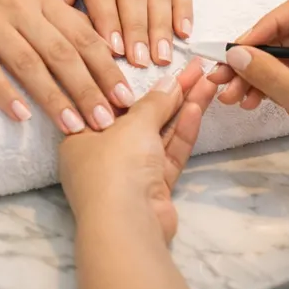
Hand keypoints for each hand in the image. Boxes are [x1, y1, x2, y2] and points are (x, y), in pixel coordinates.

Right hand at [0, 0, 132, 134]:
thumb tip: (95, 49)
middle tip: (110, 121)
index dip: (107, 67)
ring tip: (74, 127)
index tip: (127, 98)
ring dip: (54, 97)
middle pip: (62, 51)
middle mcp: (18, 6)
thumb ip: (54, 16)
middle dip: (89, 88)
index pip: (83, 34)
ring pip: (29, 62)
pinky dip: (5, 92)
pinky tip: (21, 116)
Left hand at [60, 61, 214, 242]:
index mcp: (81, 135)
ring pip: (159, 133)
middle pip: (139, 116)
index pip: (109, 100)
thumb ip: (154, 102)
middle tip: (196, 67)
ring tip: (207, 79)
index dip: (136, 80)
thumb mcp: (132, 124)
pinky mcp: (153, 189)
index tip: (159, 62)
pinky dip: (182, 131)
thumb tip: (171, 81)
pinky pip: (168, 153)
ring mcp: (129, 174)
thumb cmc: (113, 166)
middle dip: (168, 92)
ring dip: (182, 107)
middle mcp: (102, 154)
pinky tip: (198, 106)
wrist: (126, 226)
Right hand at [209, 0, 288, 208]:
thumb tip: (236, 53)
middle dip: (252, 55)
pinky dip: (264, 89)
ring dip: (253, 75)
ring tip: (229, 97)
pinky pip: (283, 82)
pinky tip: (248, 103)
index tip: (241, 49)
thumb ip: (271, 75)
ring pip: (279, 61)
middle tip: (222, 76)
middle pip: (284, 36)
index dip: (267, 24)